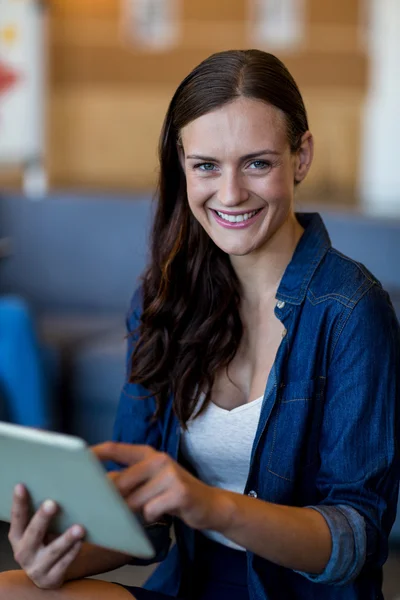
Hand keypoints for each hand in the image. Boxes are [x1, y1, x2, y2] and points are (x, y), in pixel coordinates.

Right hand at [8, 484, 84, 589]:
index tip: (21, 486)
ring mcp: (36, 567)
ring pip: (52, 551)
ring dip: (66, 539)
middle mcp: (23, 553)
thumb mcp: (36, 532)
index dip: (18, 503)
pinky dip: (73, 551)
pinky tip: (80, 541)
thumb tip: (61, 486)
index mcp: (17, 537)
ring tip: (79, 528)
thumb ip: (42, 516)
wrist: (47, 576)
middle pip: (33, 534)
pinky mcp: (51, 578)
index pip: (17, 518)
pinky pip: (64, 563)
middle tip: (52, 503)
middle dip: (42, 519)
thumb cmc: (43, 543)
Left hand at [93, 443, 226, 530]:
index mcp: (148, 453)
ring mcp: (170, 474)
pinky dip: (151, 518)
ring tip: (145, 511)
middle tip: (102, 510)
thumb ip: (128, 481)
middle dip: (110, 500)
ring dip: (133, 512)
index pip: (115, 449)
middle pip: (120, 482)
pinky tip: (162, 514)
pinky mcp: (179, 492)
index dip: (94, 453)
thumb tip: (97, 489)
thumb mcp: (150, 483)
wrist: (210, 504)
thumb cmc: (173, 494)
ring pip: (133, 500)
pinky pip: (150, 511)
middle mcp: (158, 459)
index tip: (76, 460)